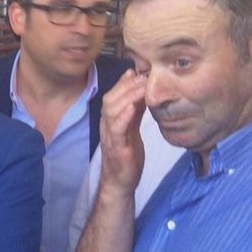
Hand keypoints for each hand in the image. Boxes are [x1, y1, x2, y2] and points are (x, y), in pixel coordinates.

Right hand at [98, 70, 145, 194]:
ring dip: (127, 96)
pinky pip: (117, 129)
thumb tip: (141, 89)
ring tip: (142, 88)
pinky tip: (134, 107)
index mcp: (110, 120)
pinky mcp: (117, 148)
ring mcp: (110, 136)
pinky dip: (124, 116)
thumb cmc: (127, 154)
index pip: (113, 95)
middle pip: (110, 99)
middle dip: (126, 85)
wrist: (120, 181)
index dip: (124, 82)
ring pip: (111, 111)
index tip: (139, 70)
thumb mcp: (132, 127)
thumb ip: (135, 109)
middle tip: (144, 76)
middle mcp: (107, 125)